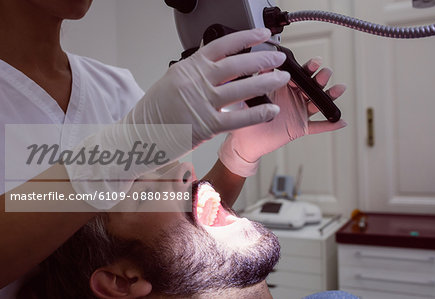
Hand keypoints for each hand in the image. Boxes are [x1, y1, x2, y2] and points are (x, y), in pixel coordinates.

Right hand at [67, 28, 289, 209]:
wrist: (138, 136)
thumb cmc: (154, 112)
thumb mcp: (172, 82)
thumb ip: (195, 73)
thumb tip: (217, 66)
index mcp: (188, 68)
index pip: (221, 46)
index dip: (245, 38)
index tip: (262, 34)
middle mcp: (196, 81)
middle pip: (237, 65)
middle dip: (262, 60)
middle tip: (279, 58)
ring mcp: (201, 103)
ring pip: (242, 88)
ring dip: (266, 81)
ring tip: (281, 78)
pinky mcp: (205, 125)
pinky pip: (238, 118)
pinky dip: (258, 113)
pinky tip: (271, 109)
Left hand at [218, 57, 346, 176]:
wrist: (244, 141)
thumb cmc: (245, 116)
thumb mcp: (249, 95)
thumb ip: (258, 80)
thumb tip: (262, 64)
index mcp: (282, 87)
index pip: (299, 74)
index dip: (308, 68)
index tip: (314, 63)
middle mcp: (293, 97)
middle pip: (312, 85)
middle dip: (320, 78)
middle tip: (325, 73)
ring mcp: (298, 112)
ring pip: (317, 103)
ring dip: (329, 96)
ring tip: (338, 89)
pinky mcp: (299, 128)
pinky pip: (317, 127)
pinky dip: (328, 125)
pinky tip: (340, 122)